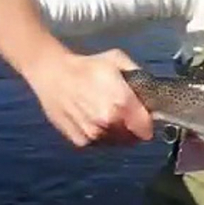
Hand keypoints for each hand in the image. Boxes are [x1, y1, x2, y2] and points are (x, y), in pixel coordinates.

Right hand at [26, 48, 153, 146]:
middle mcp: (108, 123)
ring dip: (118, 132)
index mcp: (121, 103)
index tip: (144, 114)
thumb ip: (139, 76)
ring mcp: (93, 135)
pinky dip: (102, 135)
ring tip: (109, 114)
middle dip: (134, 127)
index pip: (146, 128)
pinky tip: (94, 118)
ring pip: (117, 142)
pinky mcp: (80, 141)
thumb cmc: (87, 66)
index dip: (148, 121)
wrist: (52, 74)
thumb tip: (150, 91)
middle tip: (126, 112)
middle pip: (134, 137)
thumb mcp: (118, 60)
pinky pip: (100, 143)